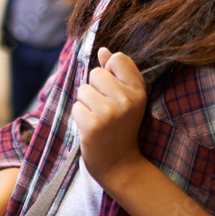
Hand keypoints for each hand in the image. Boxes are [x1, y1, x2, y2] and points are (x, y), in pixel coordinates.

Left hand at [72, 47, 147, 194]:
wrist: (120, 165)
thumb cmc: (121, 128)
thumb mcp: (127, 99)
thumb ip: (116, 72)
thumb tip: (104, 50)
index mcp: (138, 90)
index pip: (118, 58)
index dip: (110, 71)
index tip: (113, 90)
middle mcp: (126, 100)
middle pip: (96, 72)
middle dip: (95, 89)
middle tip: (104, 109)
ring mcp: (109, 113)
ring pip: (83, 90)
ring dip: (85, 104)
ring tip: (97, 119)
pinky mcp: (93, 125)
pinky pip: (76, 107)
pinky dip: (79, 117)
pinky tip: (90, 129)